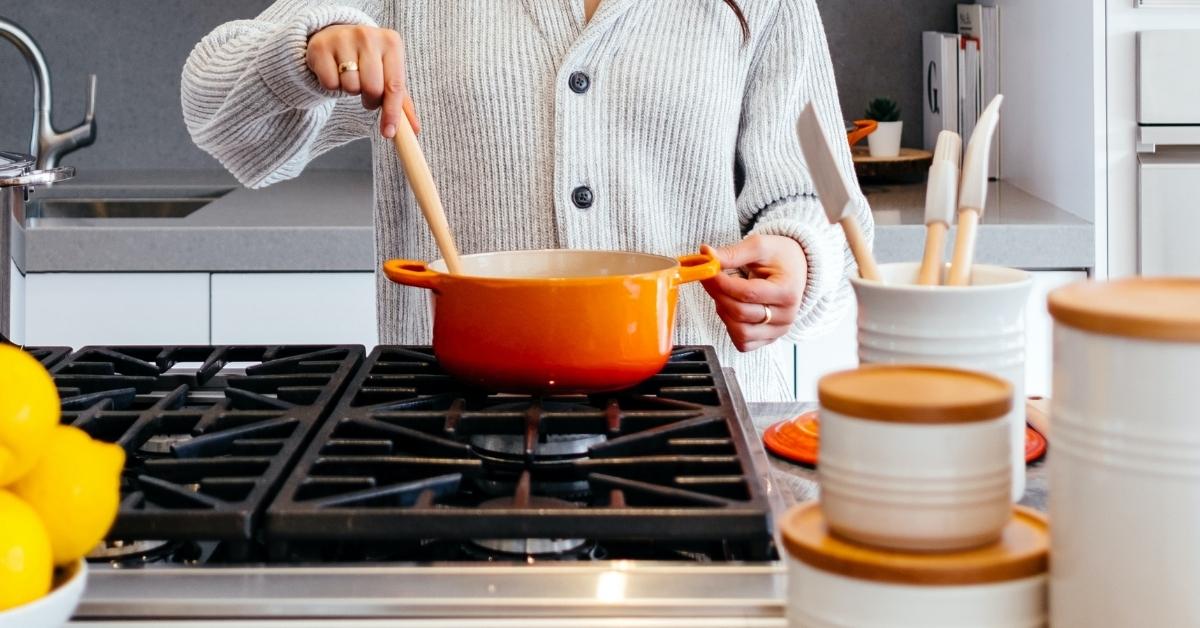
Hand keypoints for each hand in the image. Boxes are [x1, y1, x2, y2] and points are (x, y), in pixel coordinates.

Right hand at [306, 25, 419, 137]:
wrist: (336, 36)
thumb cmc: (368, 59)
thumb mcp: (387, 72)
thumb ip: (401, 101)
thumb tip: (414, 129)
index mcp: (391, 42)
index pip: (395, 85)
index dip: (392, 113)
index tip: (388, 133)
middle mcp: (368, 36)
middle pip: (372, 88)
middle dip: (370, 100)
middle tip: (366, 95)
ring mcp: (343, 38)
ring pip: (350, 86)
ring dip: (350, 90)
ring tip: (350, 78)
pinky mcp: (320, 46)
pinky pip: (329, 83)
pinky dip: (332, 86)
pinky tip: (334, 72)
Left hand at [701, 235, 807, 351]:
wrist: (796, 268)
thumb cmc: (779, 257)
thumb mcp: (759, 246)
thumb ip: (733, 253)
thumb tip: (707, 255)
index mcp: (788, 292)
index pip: (748, 293)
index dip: (722, 284)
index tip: (707, 272)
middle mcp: (787, 316)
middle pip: (741, 313)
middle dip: (718, 295)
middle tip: (708, 278)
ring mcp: (778, 331)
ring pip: (740, 332)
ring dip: (723, 311)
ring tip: (723, 293)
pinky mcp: (768, 339)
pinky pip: (743, 343)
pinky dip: (730, 327)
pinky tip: (731, 309)